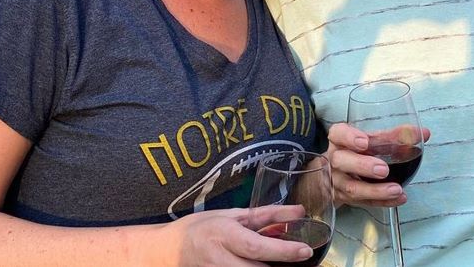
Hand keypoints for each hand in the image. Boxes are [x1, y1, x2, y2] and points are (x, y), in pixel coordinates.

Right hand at [161, 205, 313, 265]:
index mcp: (224, 234)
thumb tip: (300, 212)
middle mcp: (218, 259)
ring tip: (278, 262)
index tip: (304, 251)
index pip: (256, 247)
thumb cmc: (203, 228)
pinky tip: (261, 265)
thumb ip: (268, 215)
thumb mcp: (234, 215)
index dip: (282, 251)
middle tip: (296, 258)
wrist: (168, 250)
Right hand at [325, 122, 430, 208]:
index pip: (338, 134)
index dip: (349, 137)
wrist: (337, 174)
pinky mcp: (346, 200)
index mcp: (340, 140)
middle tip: (383, 169)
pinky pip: (364, 203)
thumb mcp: (371, 140)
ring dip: (375, 190)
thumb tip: (424, 133)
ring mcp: (338, 182)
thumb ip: (395, 136)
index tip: (365, 142)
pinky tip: (399, 198)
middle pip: (341, 162)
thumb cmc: (357, 152)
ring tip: (396, 189)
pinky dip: (382, 201)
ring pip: (352, 188)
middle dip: (362, 166)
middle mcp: (335, 161)